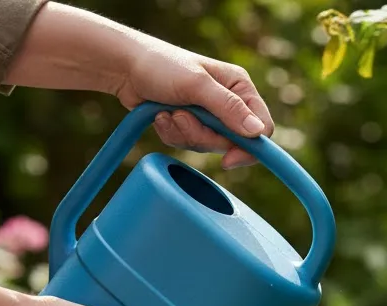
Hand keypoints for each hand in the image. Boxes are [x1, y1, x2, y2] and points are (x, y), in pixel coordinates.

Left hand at [9, 4, 275, 169]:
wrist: (124, 68)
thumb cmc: (161, 66)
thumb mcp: (197, 86)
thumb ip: (228, 110)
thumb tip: (257, 134)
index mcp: (239, 88)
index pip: (261, 128)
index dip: (248, 148)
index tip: (227, 158)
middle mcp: (229, 102)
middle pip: (232, 142)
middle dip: (203, 136)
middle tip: (181, 117)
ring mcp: (209, 115)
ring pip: (208, 146)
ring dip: (184, 134)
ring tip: (167, 112)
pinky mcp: (191, 125)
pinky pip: (189, 145)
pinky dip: (172, 135)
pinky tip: (161, 116)